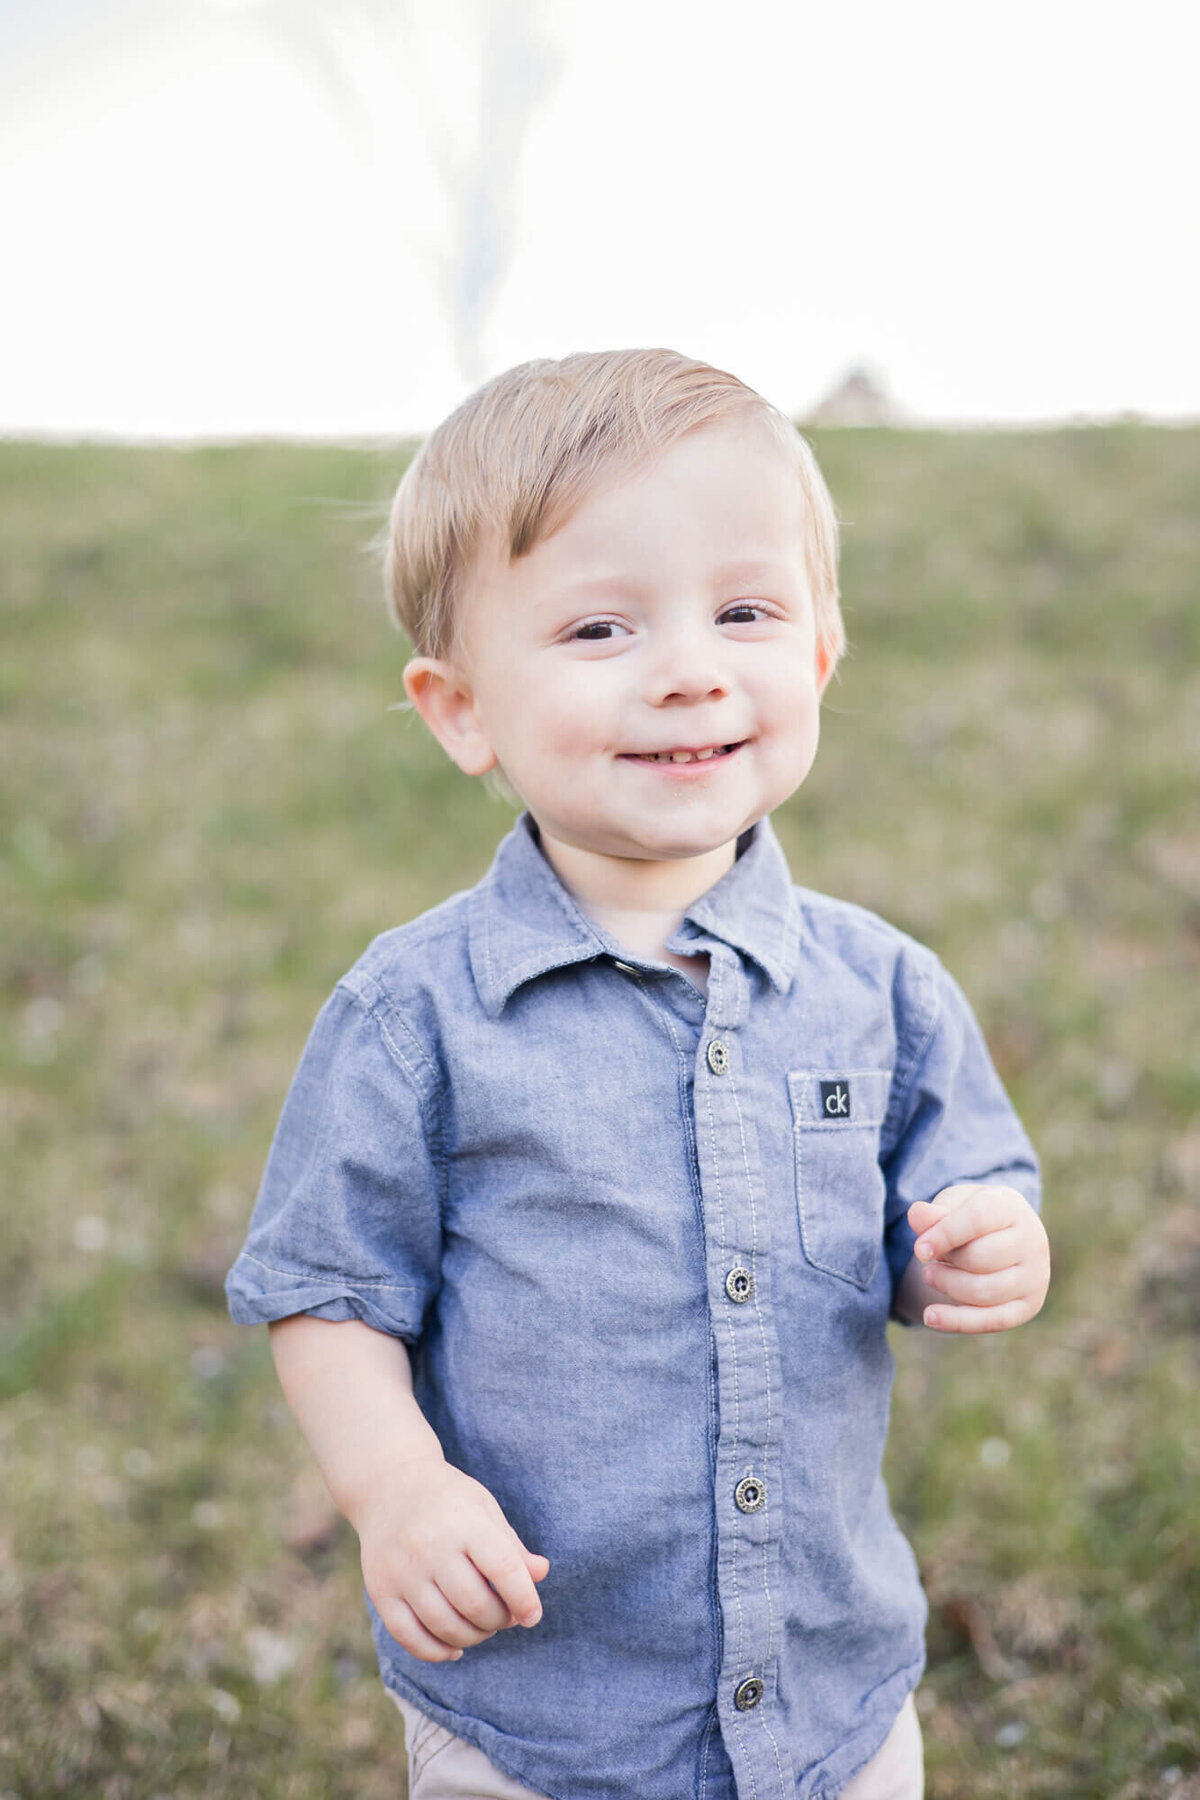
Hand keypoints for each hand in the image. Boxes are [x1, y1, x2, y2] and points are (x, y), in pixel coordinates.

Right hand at [355, 1457, 549, 1663]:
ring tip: (482, 1627)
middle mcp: (429, 1546)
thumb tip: (541, 1573)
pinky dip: (437, 1652)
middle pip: (475, 1605)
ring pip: (445, 1626)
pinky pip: (410, 1637)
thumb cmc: (448, 1500)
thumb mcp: (484, 1508)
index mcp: (463, 1521)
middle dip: (499, 1621)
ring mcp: (401, 1571)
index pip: (502, 1567)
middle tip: (505, 1616)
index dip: (524, 1598)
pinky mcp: (380, 1590)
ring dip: (473, 1638)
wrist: (388, 1486)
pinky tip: (454, 1648)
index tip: (533, 1615)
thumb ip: (511, 1546)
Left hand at [907, 1183, 1049, 1333]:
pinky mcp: (1029, 1306)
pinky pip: (991, 1320)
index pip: (978, 1219)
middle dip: (947, 1260)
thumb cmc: (970, 1219)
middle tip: (932, 1258)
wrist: (1001, 1237)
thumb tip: (918, 1215)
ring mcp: (1035, 1276)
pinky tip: (930, 1317)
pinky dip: (957, 1321)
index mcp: (1011, 1207)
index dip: (945, 1234)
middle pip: (979, 1258)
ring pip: (983, 1291)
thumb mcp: (952, 1206)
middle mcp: (1032, 1241)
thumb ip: (934, 1213)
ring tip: (930, 1275)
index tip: (919, 1250)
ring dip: (947, 1286)